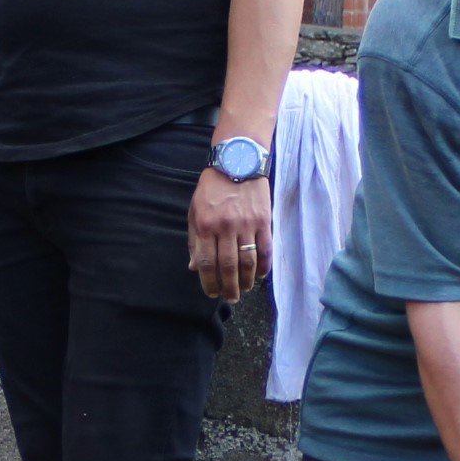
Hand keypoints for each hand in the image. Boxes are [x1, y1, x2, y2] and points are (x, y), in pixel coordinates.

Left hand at [189, 167, 270, 302]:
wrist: (237, 162)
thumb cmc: (212, 188)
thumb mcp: (195, 211)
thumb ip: (194, 240)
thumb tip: (194, 267)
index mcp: (206, 225)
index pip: (207, 262)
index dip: (209, 282)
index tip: (212, 293)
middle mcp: (226, 227)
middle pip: (228, 266)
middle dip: (229, 287)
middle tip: (230, 298)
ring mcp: (246, 224)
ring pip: (248, 262)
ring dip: (246, 281)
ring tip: (244, 290)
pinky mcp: (263, 221)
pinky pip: (265, 250)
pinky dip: (263, 267)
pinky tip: (259, 276)